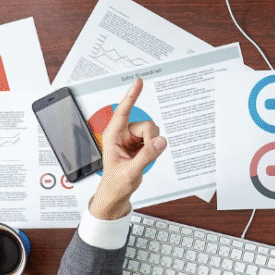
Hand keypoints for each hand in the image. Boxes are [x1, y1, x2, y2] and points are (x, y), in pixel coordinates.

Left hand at [90, 77, 167, 219]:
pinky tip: (145, 157)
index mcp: (113, 135)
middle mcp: (122, 133)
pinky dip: (154, 147)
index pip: (123, 111)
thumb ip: (147, 155)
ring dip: (152, 145)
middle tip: (146, 155)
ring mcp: (131, 138)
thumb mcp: (131, 171)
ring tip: (142, 158)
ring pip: (152, 131)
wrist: (117, 192)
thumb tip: (161, 141)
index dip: (132, 95)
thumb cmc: (116, 182)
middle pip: (146, 125)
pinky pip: (154, 139)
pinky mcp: (139, 143)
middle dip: (151, 139)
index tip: (138, 82)